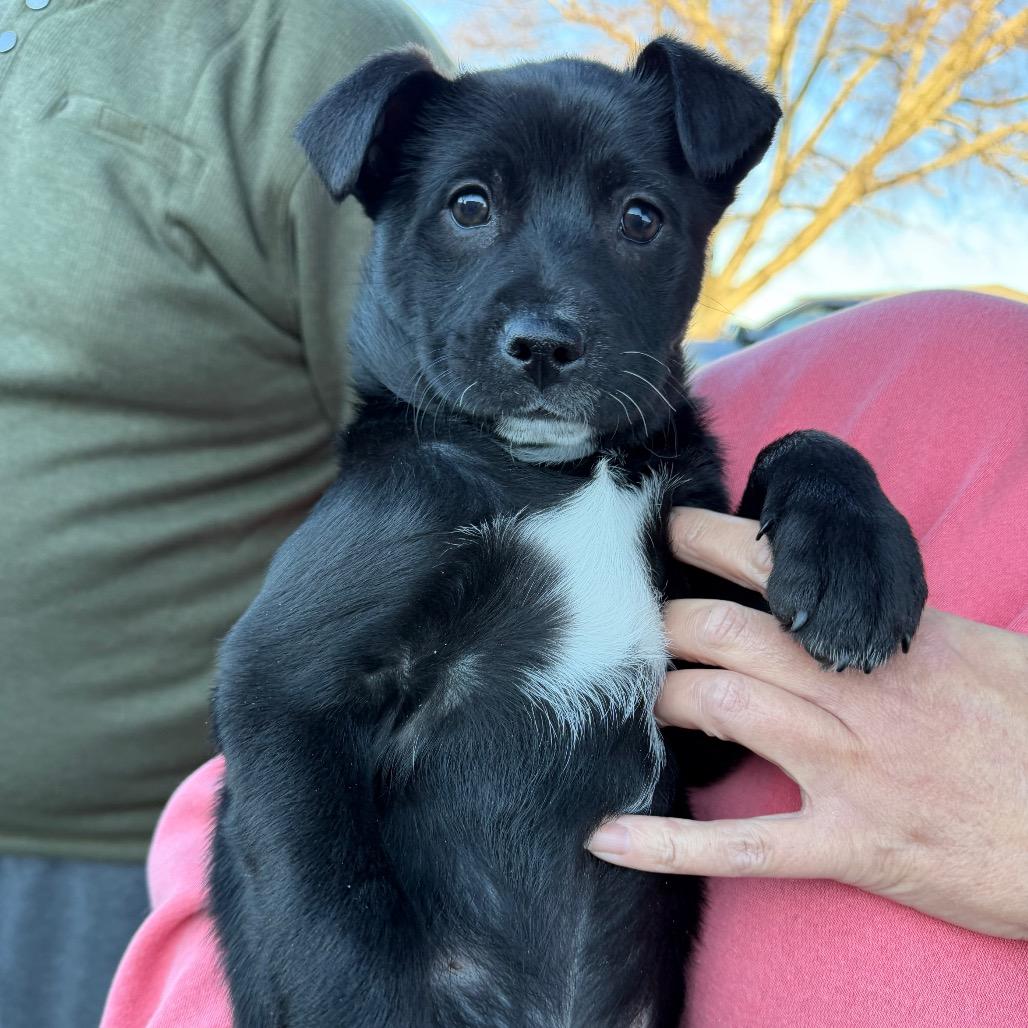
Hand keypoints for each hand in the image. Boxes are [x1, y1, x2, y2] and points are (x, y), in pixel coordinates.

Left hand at [587, 507, 1027, 938]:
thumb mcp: (985, 653)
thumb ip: (904, 628)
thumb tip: (846, 603)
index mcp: (888, 641)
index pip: (779, 572)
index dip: (710, 543)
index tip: (669, 531)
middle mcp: (856, 694)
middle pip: (726, 635)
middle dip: (667, 625)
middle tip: (637, 630)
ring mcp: (850, 769)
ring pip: (722, 709)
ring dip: (665, 698)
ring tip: (641, 702)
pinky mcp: (853, 845)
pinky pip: (742, 845)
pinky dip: (667, 844)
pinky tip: (605, 837)